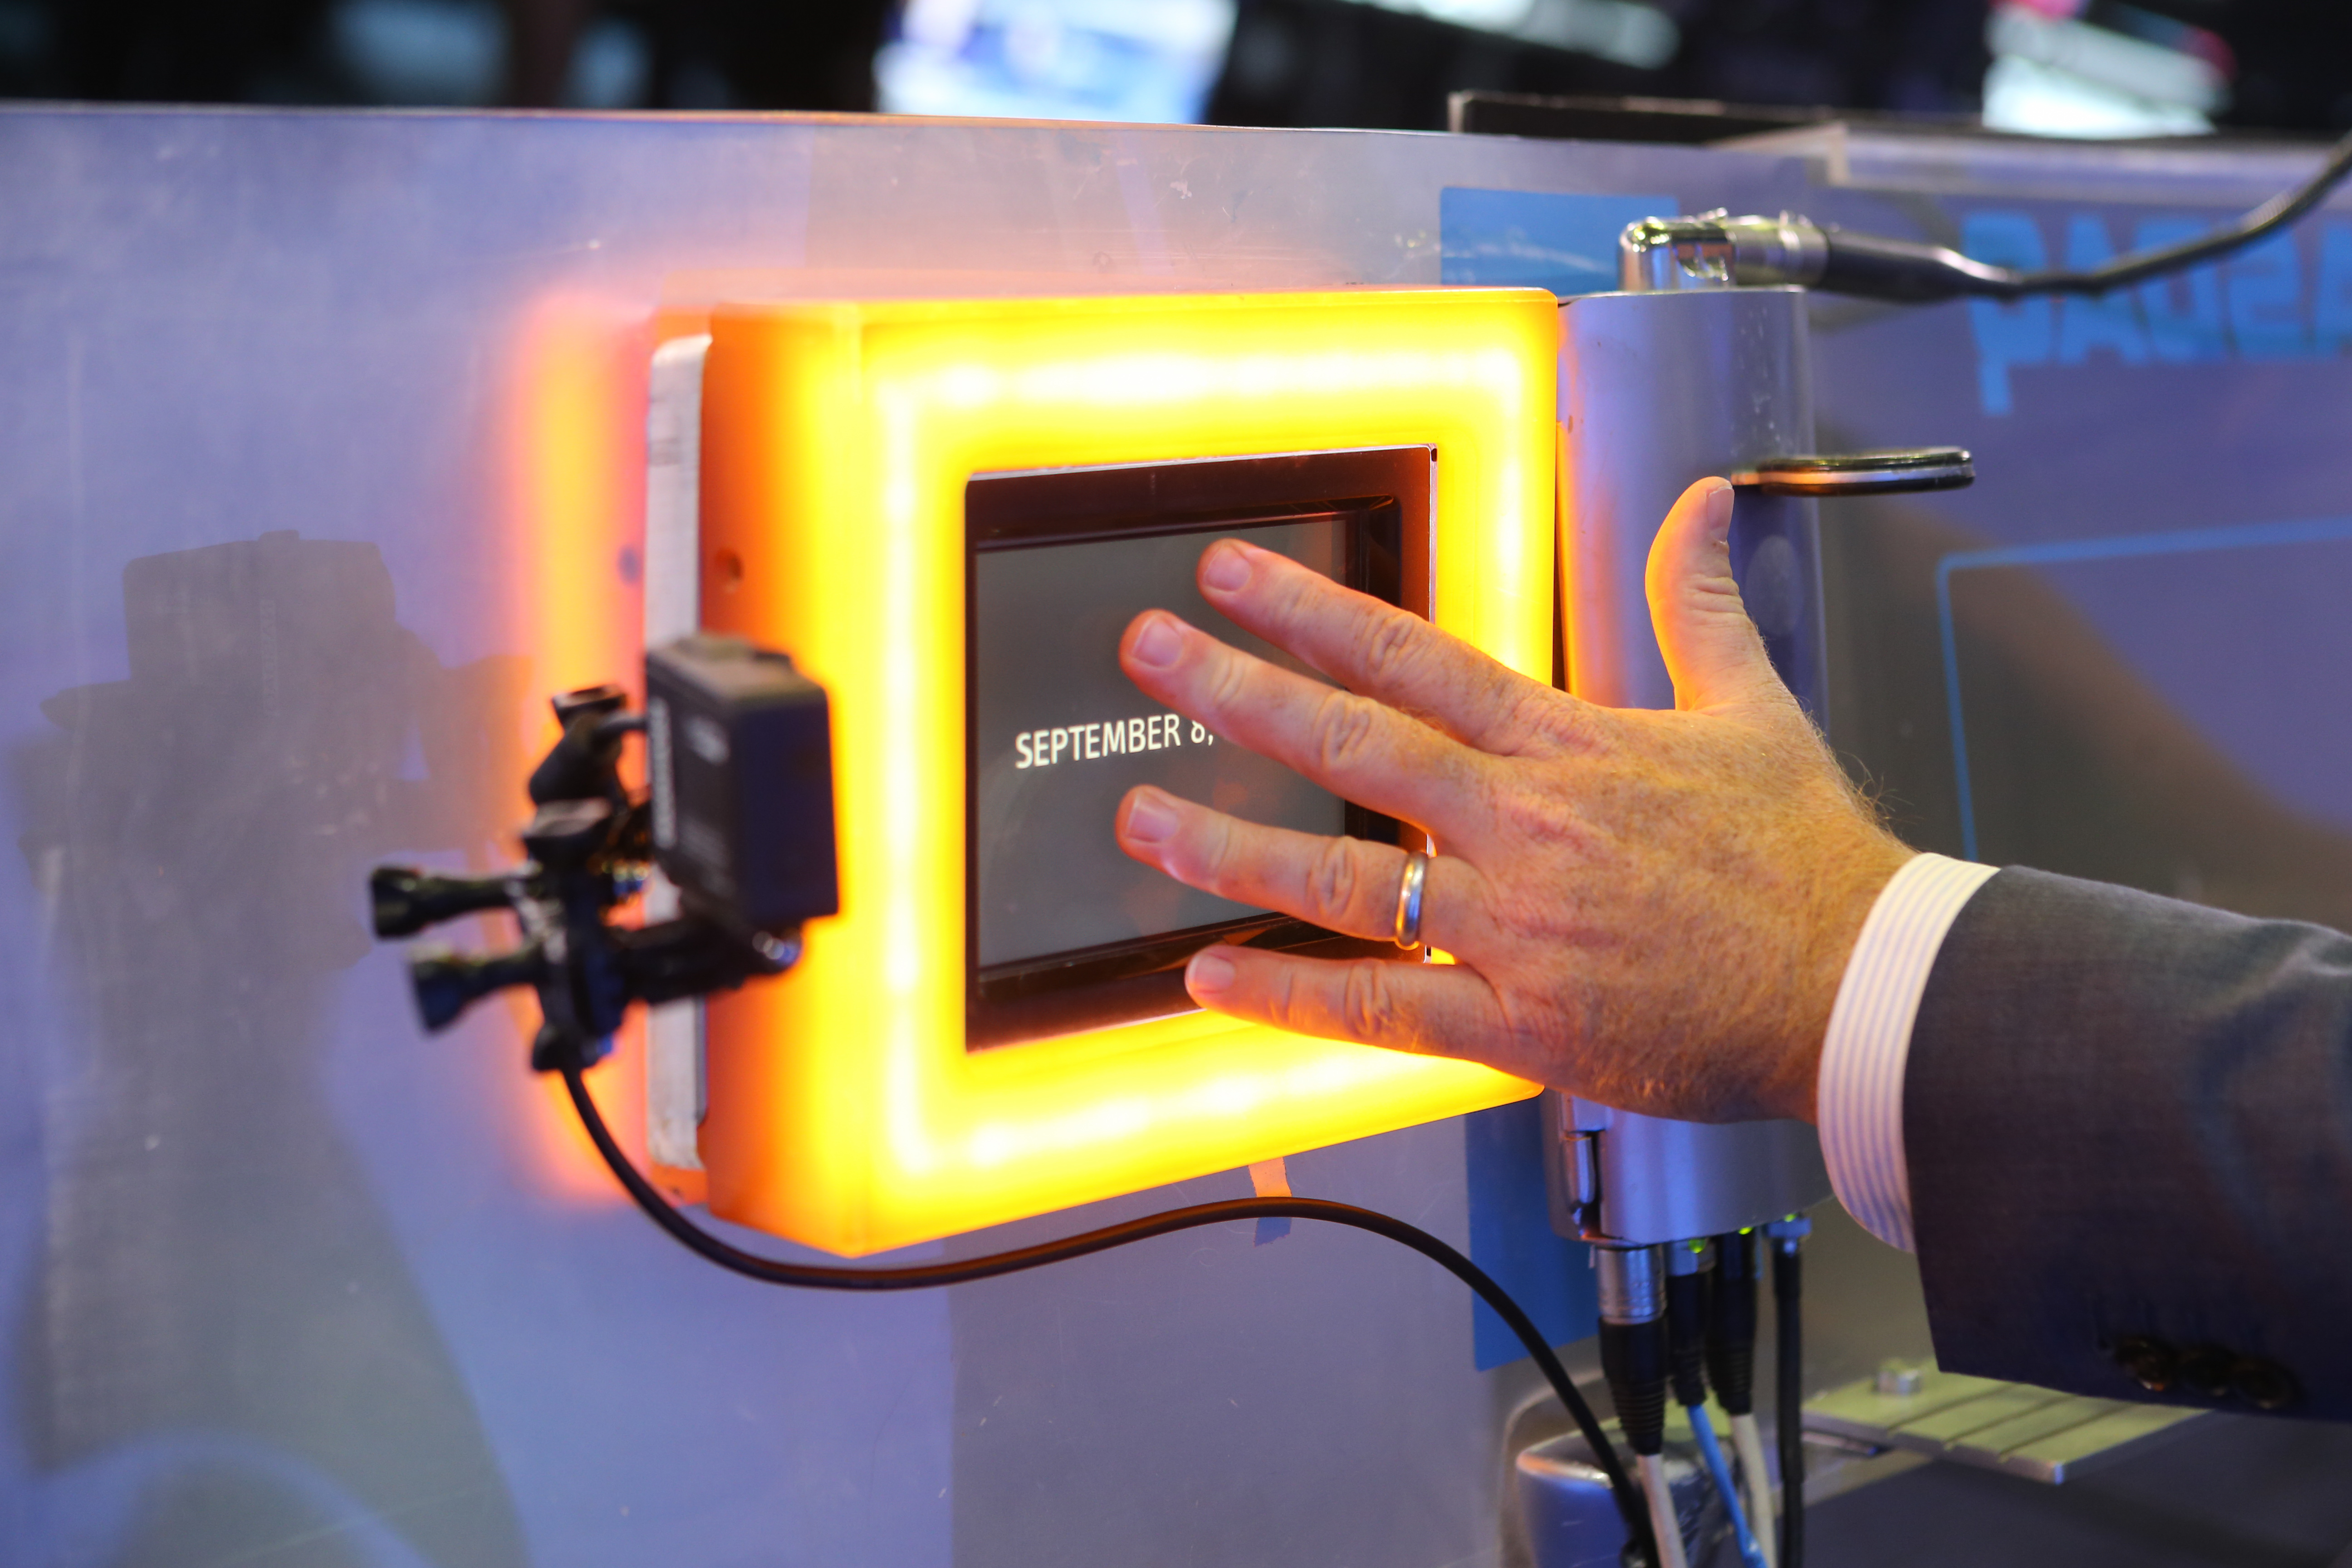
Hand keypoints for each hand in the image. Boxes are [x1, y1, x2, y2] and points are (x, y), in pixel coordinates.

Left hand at [1112, 478, 1912, 1124]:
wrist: (1862, 983)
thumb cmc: (1808, 856)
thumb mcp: (1753, 705)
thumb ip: (1696, 601)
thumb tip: (1700, 503)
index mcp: (1568, 747)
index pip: (1412, 657)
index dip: (1309, 610)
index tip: (1228, 575)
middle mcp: (1524, 828)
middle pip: (1355, 748)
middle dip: (1237, 692)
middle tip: (1148, 654)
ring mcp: (1515, 929)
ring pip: (1345, 881)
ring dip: (1231, 847)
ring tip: (1139, 819)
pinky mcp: (1522, 1025)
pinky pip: (1383, 1010)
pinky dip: (1290, 998)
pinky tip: (1209, 978)